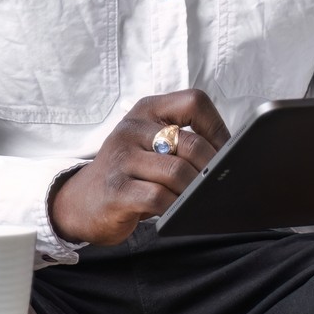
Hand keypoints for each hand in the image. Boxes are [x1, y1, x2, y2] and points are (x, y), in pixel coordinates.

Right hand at [49, 90, 229, 245]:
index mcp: (147, 110)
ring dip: (194, 192)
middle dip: (211, 169)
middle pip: (191, 143)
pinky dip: (175, 207)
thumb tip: (232, 157)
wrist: (81, 201)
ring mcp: (121, 158)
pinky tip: (177, 212)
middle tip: (217, 185)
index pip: (194, 102)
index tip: (227, 152)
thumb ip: (182, 141)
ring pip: (177, 173)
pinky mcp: (116, 189)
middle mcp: (132, 128)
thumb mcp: (150, 145)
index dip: (218, 128)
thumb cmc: (130, 172)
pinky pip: (158, 197)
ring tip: (197, 201)